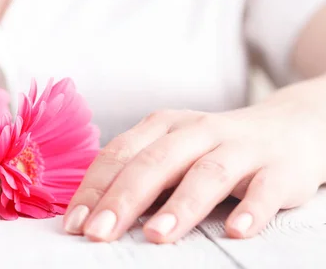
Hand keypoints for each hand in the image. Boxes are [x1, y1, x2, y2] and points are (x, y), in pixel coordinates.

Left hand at [64, 77, 325, 242]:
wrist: (287, 127)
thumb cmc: (213, 148)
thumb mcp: (172, 150)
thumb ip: (139, 174)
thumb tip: (91, 214)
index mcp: (163, 126)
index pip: (120, 154)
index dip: (95, 188)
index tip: (75, 223)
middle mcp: (197, 131)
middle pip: (156, 162)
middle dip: (124, 199)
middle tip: (99, 234)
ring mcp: (240, 147)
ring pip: (207, 174)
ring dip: (180, 206)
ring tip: (156, 237)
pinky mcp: (278, 168)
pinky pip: (265, 190)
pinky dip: (252, 210)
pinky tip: (236, 232)